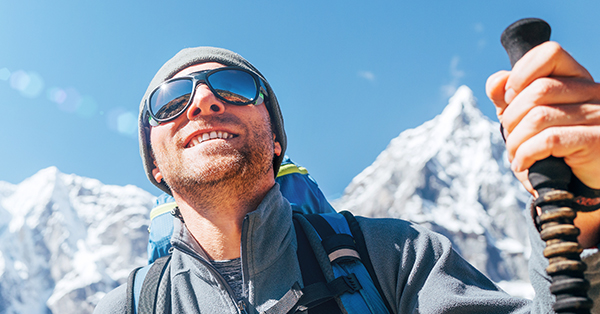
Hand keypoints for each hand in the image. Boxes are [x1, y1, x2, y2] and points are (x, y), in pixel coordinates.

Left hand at [486, 41, 599, 193]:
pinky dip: (525, 154)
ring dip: (515, 141)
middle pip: (538, 89)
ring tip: (515, 155)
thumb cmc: (550, 149)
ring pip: (538, 116)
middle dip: (511, 118)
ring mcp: (598, 116)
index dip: (520, 73)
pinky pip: (548, 139)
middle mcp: (593, 92)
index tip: (509, 98)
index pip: (549, 53)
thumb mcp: (524, 119)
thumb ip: (508, 97)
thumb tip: (497, 81)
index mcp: (577, 79)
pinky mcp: (596, 141)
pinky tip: (523, 164)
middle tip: (511, 137)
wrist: (577, 187)